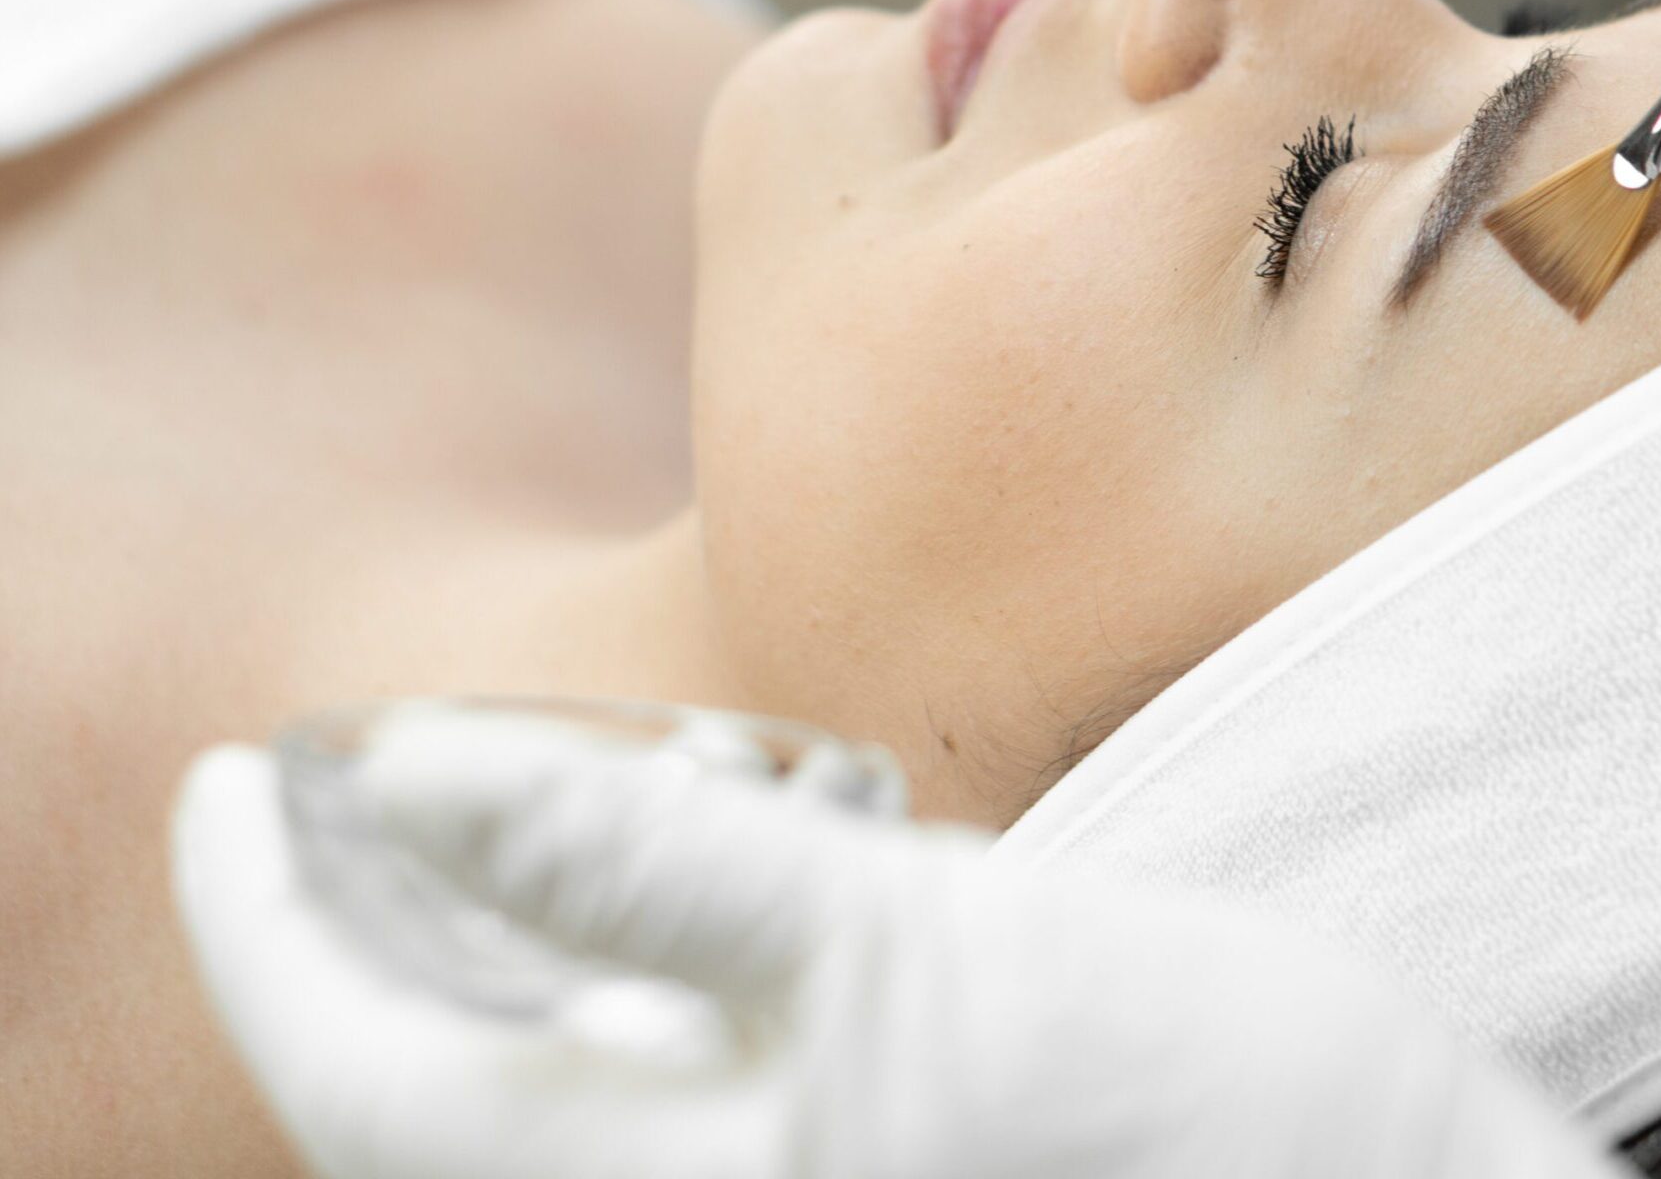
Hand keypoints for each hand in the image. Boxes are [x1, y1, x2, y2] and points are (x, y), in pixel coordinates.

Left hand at [173, 727, 1621, 1178]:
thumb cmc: (1188, 1119)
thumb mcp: (924, 959)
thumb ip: (670, 875)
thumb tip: (413, 780)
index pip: (371, 1072)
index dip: (271, 919)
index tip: (235, 778)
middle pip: (442, 1099)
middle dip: (379, 939)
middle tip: (360, 779)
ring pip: (558, 1103)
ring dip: (509, 958)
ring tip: (507, 820)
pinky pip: (671, 1108)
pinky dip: (636, 992)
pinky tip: (693, 900)